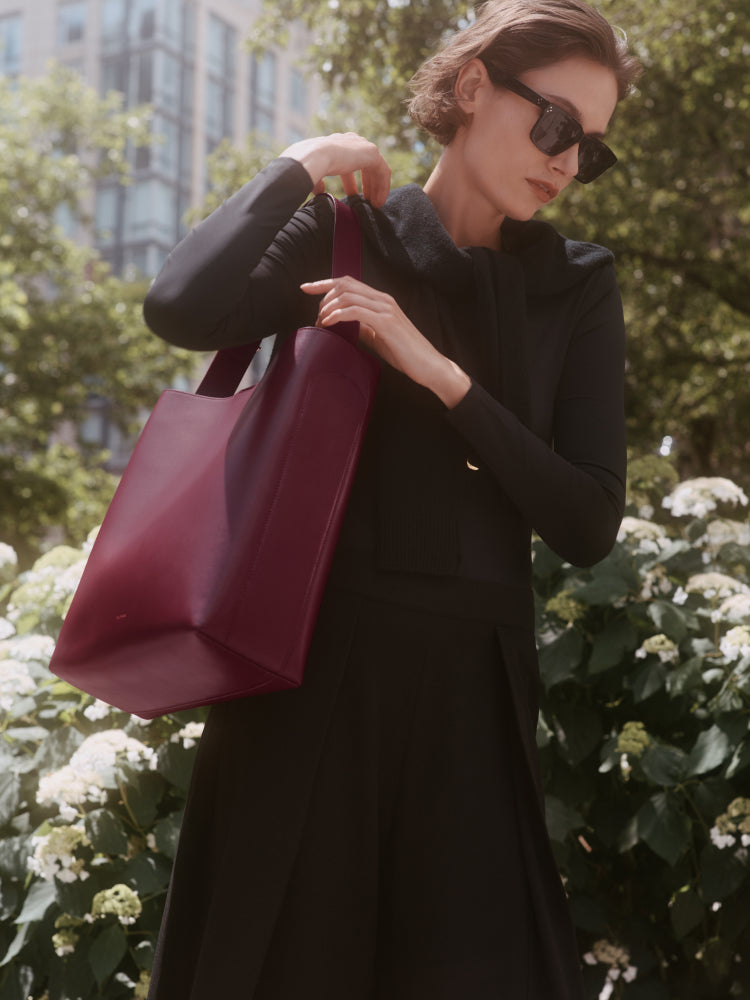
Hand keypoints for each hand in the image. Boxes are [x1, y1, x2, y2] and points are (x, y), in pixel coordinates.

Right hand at [280, 133, 390, 207]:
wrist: (312, 157)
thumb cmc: (306, 165)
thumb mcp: (312, 174)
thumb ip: (319, 181)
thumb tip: (320, 191)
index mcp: (335, 144)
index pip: (348, 161)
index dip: (350, 180)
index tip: (352, 195)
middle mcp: (350, 142)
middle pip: (364, 164)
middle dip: (367, 183)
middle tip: (366, 200)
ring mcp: (362, 145)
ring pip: (375, 168)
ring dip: (376, 187)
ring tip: (374, 204)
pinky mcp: (371, 153)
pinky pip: (383, 171)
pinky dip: (383, 187)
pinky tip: (379, 202)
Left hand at [301, 276, 470, 407]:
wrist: (429, 366)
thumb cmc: (406, 355)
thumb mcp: (379, 338)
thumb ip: (363, 328)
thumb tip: (343, 326)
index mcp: (381, 301)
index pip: (348, 282)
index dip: (324, 283)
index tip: (305, 288)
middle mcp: (383, 300)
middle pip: (344, 284)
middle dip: (323, 295)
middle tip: (315, 316)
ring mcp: (385, 309)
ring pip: (348, 295)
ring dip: (328, 307)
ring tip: (320, 322)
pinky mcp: (386, 322)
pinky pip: (355, 311)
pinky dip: (337, 314)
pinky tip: (328, 323)